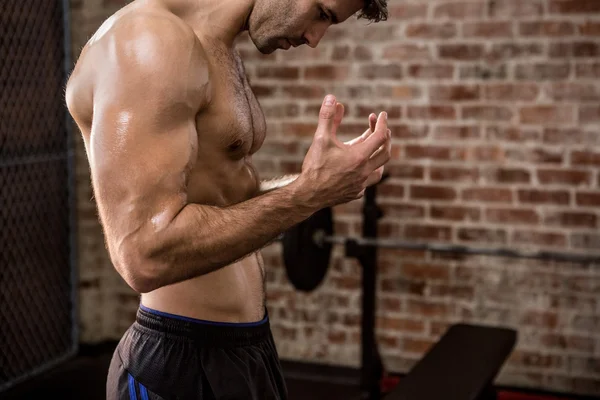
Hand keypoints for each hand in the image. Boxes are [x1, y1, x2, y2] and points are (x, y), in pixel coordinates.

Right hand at [297, 94, 390, 208]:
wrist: (308, 195)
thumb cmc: (314, 166)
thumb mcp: (320, 138)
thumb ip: (328, 117)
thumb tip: (332, 98)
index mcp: (359, 157)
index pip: (380, 136)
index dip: (382, 123)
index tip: (382, 114)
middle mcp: (364, 172)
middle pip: (385, 153)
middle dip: (385, 138)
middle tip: (378, 128)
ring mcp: (360, 185)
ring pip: (379, 170)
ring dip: (378, 158)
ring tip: (372, 149)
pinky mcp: (354, 194)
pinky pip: (366, 182)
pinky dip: (366, 172)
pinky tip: (358, 169)